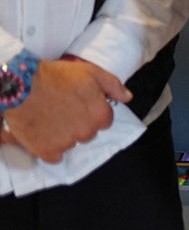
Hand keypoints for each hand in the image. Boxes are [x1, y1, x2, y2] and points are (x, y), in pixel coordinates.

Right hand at [0, 58, 130, 163]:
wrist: (21, 86)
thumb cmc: (57, 76)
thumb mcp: (91, 72)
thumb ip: (113, 86)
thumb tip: (127, 97)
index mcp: (99, 115)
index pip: (105, 121)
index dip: (93, 112)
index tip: (81, 105)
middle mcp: (85, 132)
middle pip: (88, 133)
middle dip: (80, 124)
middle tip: (64, 110)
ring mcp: (65, 143)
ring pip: (71, 143)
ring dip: (64, 135)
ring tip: (51, 119)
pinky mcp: (45, 151)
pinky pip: (55, 157)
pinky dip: (50, 148)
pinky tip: (44, 134)